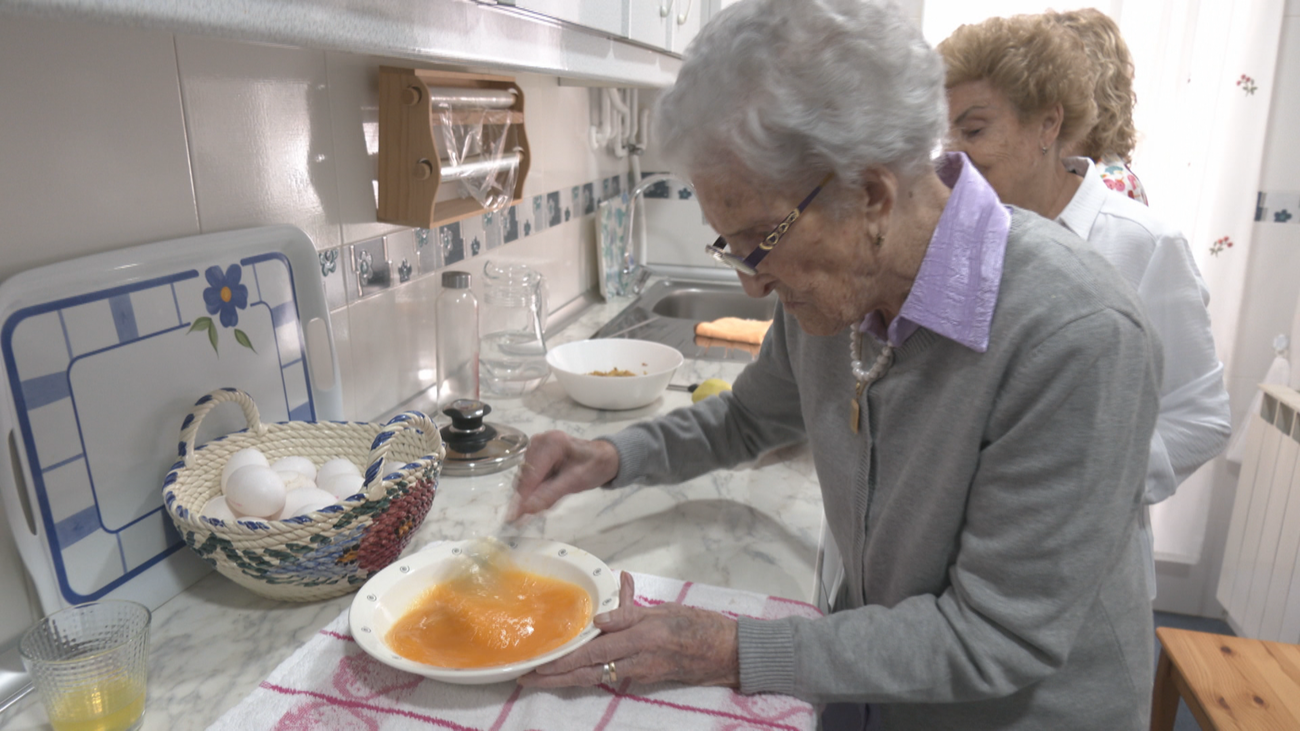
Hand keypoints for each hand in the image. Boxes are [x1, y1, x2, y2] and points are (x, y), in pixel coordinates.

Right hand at [507, 431, 620, 520]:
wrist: (603, 458)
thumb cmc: (594, 467)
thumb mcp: (575, 482)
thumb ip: (549, 495)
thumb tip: (525, 510)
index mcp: (552, 443)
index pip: (531, 474)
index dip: (523, 497)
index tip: (515, 518)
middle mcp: (539, 441)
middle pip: (525, 476)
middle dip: (529, 496)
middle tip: (536, 512)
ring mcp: (536, 447)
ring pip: (526, 478)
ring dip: (533, 493)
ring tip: (551, 497)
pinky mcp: (536, 455)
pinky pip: (530, 476)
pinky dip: (537, 488)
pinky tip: (548, 490)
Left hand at [517, 572, 739, 688]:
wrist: (726, 653)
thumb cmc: (698, 626)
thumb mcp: (663, 611)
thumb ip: (629, 611)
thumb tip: (599, 615)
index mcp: (639, 640)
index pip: (591, 653)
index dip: (561, 661)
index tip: (536, 666)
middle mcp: (636, 662)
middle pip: (586, 674)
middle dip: (554, 679)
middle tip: (526, 680)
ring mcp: (640, 673)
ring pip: (595, 677)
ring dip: (567, 678)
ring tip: (543, 676)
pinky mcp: (645, 677)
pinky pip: (611, 676)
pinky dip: (589, 673)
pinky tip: (575, 669)